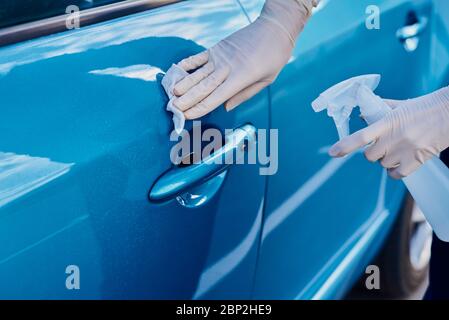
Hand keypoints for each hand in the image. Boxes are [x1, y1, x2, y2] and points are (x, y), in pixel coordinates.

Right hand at [172, 0, 316, 118]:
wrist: (275, 28)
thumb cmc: (274, 56)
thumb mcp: (266, 80)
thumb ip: (244, 95)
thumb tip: (226, 107)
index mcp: (240, 79)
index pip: (215, 98)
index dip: (199, 108)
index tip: (187, 116)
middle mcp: (227, 68)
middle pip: (202, 88)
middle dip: (186, 100)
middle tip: (173, 108)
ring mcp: (220, 57)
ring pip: (197, 74)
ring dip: (183, 84)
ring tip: (171, 94)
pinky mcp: (217, 48)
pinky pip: (198, 57)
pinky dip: (186, 64)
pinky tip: (176, 70)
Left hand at [329, 87, 448, 178]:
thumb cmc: (426, 107)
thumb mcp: (401, 106)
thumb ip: (380, 110)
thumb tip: (363, 116)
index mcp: (388, 122)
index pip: (361, 137)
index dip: (345, 146)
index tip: (332, 153)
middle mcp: (394, 139)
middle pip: (370, 156)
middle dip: (373, 152)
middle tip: (383, 145)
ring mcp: (406, 151)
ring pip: (383, 165)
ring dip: (386, 160)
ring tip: (398, 149)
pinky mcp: (417, 161)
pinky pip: (396, 175)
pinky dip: (395, 171)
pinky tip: (401, 162)